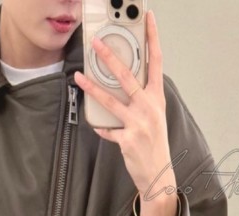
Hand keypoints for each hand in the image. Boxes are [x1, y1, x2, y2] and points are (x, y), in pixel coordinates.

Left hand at [73, 10, 176, 199]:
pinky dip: (101, 127)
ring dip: (93, 87)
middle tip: (96, 44)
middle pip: (128, 77)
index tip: (148, 19)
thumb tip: (123, 83)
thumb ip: (142, 98)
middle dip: (110, 58)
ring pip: (111, 100)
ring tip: (79, 76)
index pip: (157, 61)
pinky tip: (96, 125)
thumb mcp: (154, 116)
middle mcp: (149, 108)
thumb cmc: (155, 143)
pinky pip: (107, 129)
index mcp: (157, 98)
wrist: (158, 174)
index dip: (153, 38)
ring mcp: (138, 123)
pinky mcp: (127, 139)